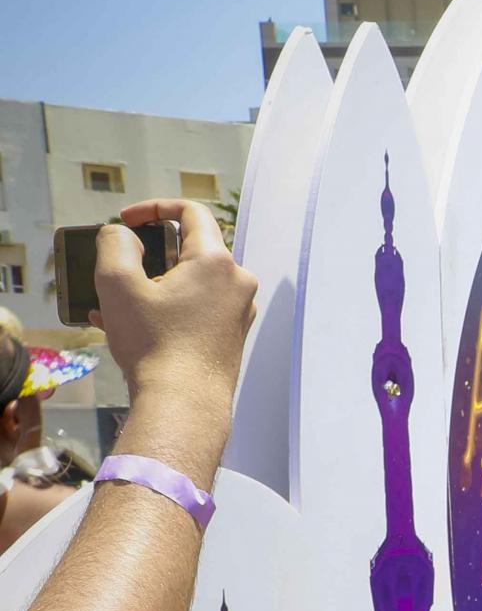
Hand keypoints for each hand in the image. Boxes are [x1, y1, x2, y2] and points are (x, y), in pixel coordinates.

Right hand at [95, 200, 254, 400]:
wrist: (184, 403)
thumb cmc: (154, 344)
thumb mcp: (118, 283)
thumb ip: (115, 244)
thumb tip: (122, 234)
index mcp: (217, 261)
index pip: (192, 212)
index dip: (154, 207)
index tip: (127, 220)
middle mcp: (238, 282)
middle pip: (190, 250)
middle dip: (148, 257)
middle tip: (119, 272)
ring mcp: (239, 311)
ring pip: (189, 284)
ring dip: (151, 288)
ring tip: (114, 306)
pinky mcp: (232, 335)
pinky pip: (196, 309)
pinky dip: (165, 310)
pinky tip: (130, 328)